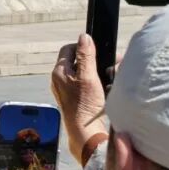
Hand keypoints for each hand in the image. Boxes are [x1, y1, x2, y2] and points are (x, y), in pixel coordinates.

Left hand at [52, 35, 108, 160]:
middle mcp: (59, 80)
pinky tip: (104, 87)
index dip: (83, 47)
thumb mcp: (88, 76)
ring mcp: (66, 90)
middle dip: (93, 59)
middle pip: (76, 61)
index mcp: (59, 72)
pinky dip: (94, 82)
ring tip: (108, 75)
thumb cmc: (85, 106)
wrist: (85, 132)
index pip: (68, 49)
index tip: (97, 51)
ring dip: (96, 71)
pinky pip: (83, 84)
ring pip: (81, 72)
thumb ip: (86, 55)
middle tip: (108, 63)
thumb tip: (84, 37)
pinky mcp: (74, 98)